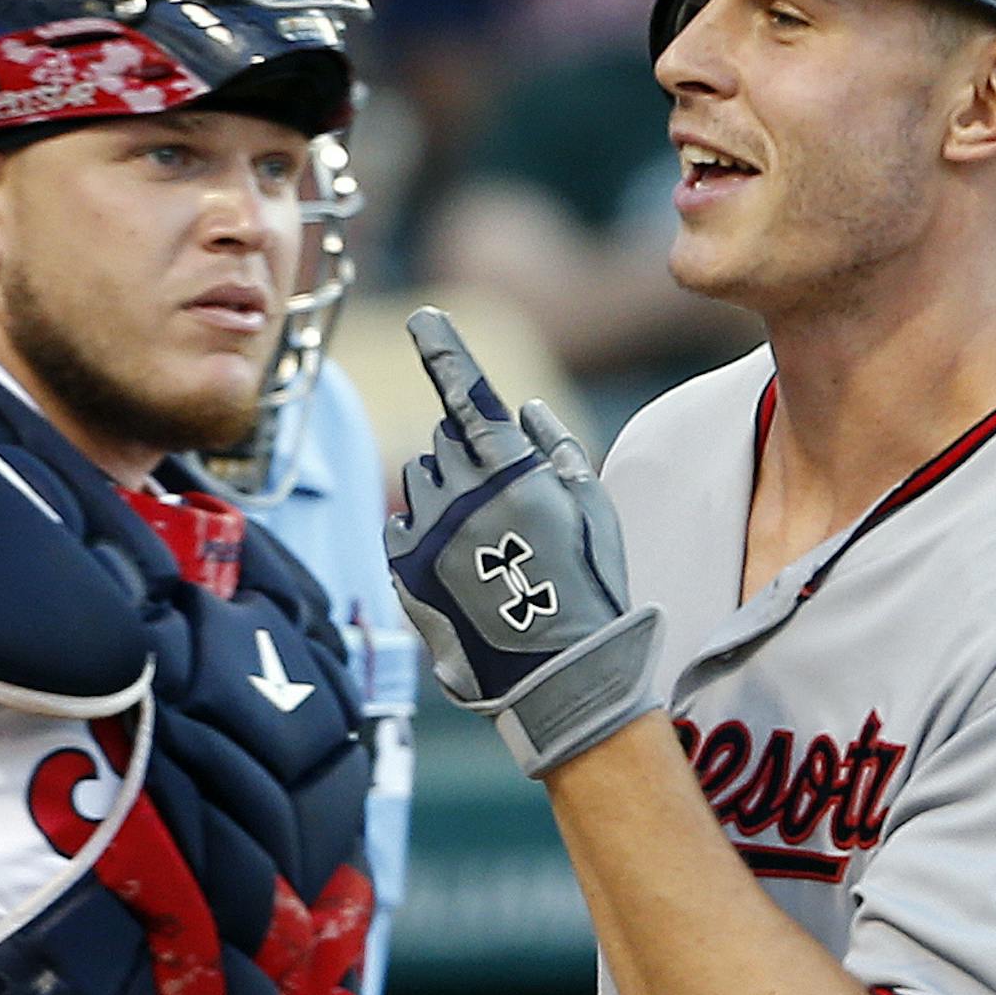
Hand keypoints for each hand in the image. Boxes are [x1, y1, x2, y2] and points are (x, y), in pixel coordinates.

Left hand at [385, 307, 662, 776]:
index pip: (468, 393)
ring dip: (444, 494)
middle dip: (468, 458)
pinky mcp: (402, 565)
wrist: (554, 676)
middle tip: (505, 507)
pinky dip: (421, 531)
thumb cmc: (587, 590)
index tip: (423, 319)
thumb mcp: (595, 513)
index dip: (444, 349)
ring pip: (419, 479)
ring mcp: (428, 530)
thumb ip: (560, 451)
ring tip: (483, 544)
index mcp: (514, 471)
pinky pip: (400, 522)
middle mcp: (462, 492)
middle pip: (445, 442)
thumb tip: (527, 406)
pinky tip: (456, 565)